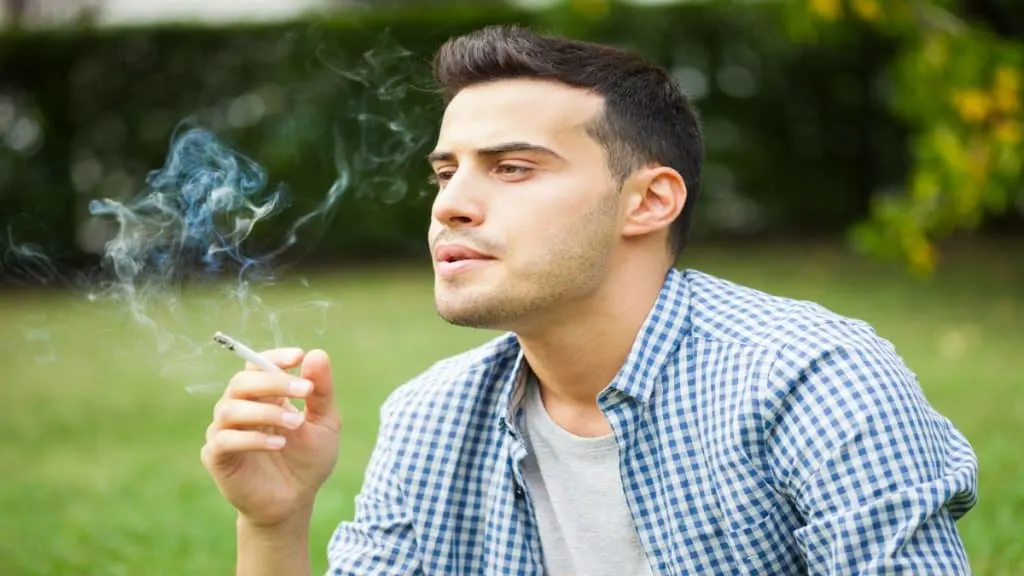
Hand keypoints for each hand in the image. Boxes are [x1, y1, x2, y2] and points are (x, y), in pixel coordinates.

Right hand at [201, 347, 340, 528]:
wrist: (296, 501)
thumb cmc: (308, 459)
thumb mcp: (325, 423)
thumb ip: (321, 391)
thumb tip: (317, 354)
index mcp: (263, 395)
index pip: (257, 364)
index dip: (274, 357)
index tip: (299, 357)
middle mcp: (238, 407)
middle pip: (242, 381)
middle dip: (274, 381)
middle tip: (305, 390)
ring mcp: (223, 431)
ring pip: (230, 408)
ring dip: (266, 411)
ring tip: (297, 423)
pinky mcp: (216, 456)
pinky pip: (224, 439)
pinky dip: (252, 438)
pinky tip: (279, 444)